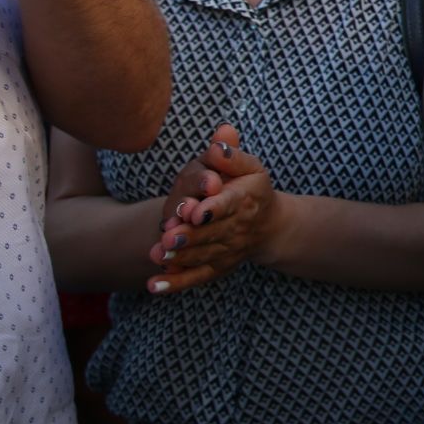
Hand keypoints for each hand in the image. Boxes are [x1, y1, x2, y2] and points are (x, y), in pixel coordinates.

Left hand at [149, 126, 286, 293]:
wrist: (270, 225)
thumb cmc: (251, 189)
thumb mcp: (249, 167)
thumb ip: (231, 154)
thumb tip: (219, 138)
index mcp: (244, 198)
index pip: (229, 203)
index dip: (214, 207)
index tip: (197, 211)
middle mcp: (237, 227)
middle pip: (212, 233)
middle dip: (190, 235)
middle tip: (169, 235)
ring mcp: (227, 250)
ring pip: (202, 256)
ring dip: (180, 257)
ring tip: (158, 255)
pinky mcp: (217, 266)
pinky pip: (196, 277)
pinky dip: (176, 283)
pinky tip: (153, 286)